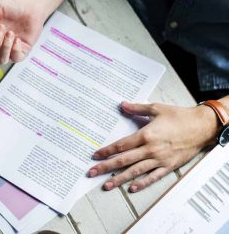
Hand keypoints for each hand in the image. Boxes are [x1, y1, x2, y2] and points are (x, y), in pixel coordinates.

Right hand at [0, 0, 45, 63]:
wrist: (30, 6)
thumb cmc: (12, 6)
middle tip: (1, 27)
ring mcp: (9, 49)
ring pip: (1, 60)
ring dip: (5, 47)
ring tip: (10, 33)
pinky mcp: (21, 51)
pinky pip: (15, 58)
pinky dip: (15, 49)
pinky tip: (18, 39)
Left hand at [88, 101, 218, 191]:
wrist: (201, 127)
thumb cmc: (178, 116)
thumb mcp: (155, 108)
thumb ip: (136, 108)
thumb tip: (122, 104)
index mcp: (145, 135)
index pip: (121, 146)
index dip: (107, 151)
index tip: (95, 156)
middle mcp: (150, 150)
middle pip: (124, 160)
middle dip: (106, 167)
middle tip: (92, 172)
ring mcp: (159, 160)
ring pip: (135, 171)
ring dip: (119, 179)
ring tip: (107, 185)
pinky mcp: (169, 166)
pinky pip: (153, 177)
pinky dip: (142, 183)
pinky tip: (132, 188)